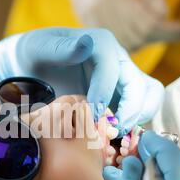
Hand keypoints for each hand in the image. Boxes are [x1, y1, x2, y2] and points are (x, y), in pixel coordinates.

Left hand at [0, 27, 163, 133]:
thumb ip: (60, 48)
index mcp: (100, 44)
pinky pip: (140, 108)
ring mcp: (121, 79)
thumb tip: (86, 45)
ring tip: (115, 133)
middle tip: (109, 129)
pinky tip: (114, 135)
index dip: (105, 92)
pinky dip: (134, 123)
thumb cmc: (32, 56)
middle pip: (141, 85)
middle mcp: (117, 60)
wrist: (30, 68)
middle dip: (130, 109)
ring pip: (149, 96)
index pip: (113, 68)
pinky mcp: (119, 96)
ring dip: (139, 117)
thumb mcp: (39, 48)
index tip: (92, 113)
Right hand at [63, 0, 179, 50]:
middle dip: (159, 36)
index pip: (148, 24)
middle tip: (172, 29)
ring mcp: (91, 20)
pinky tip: (136, 30)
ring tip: (153, 28)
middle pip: (138, 37)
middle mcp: (100, 11)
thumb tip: (163, 19)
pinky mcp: (86, 25)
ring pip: (126, 44)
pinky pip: (113, 43)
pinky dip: (130, 41)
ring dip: (144, 41)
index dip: (170, 32)